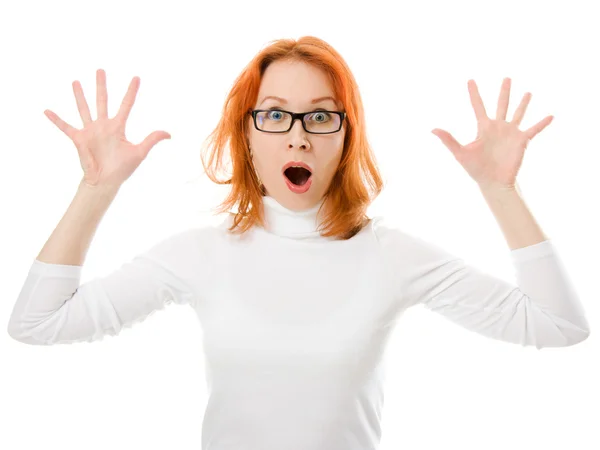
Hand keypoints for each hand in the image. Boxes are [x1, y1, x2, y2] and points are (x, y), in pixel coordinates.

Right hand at [44, 69, 170, 188]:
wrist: (106, 181)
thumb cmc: (122, 168)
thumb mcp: (139, 153)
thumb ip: (151, 140)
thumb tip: (169, 133)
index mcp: (118, 127)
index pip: (126, 105)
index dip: (131, 92)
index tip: (136, 77)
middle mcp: (104, 125)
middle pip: (102, 101)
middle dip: (102, 86)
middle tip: (101, 70)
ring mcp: (90, 131)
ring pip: (84, 109)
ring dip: (79, 96)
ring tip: (76, 82)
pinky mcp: (79, 139)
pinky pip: (65, 127)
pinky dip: (56, 120)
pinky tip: (46, 110)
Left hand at [431, 77, 553, 190]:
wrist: (492, 182)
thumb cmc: (475, 169)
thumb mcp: (461, 153)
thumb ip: (448, 140)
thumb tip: (432, 129)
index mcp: (483, 128)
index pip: (478, 106)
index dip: (474, 93)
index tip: (470, 80)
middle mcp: (498, 127)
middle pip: (501, 105)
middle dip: (504, 92)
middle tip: (506, 78)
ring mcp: (510, 133)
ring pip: (518, 113)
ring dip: (523, 103)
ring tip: (527, 93)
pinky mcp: (522, 141)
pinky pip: (534, 130)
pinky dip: (542, 123)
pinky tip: (550, 116)